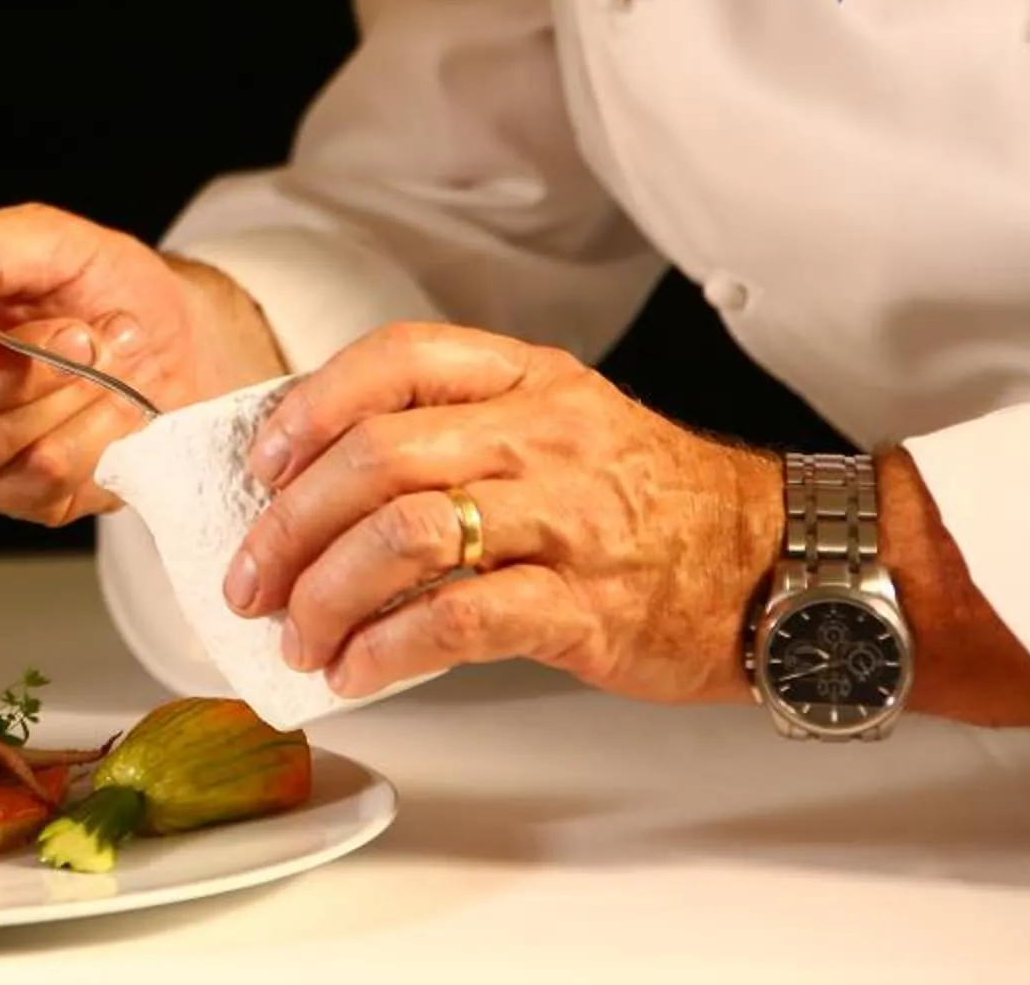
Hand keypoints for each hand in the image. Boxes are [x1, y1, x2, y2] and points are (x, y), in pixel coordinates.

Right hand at [0, 202, 287, 524]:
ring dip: (59, 398)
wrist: (183, 345)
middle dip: (15, 370)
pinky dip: (88, 437)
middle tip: (82, 333)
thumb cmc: (106, 286)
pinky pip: (33, 480)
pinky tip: (111, 406)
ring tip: (103, 359)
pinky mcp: (8, 494)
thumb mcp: (50, 243)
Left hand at [228, 322, 782, 703]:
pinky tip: (359, 670)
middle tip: (252, 577)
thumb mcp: (561, 426)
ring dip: (327, 593)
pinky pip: (458, 620)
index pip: (396, 359)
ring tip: (299, 635)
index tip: (262, 463)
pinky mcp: (583, 605)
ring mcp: (565, 520)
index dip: (311, 407)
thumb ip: (460, 436)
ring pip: (405, 535)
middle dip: (290, 523)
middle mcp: (541, 437)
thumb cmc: (654, 501)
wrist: (777, 563)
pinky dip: (388, 649)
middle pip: (377, 456)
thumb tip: (325, 489)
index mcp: (526, 379)